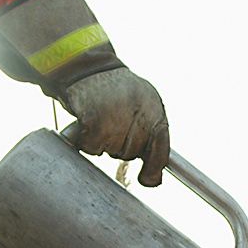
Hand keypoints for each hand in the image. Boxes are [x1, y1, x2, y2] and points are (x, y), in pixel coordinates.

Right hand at [61, 68, 171, 185]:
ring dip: (104, 142)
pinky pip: (92, 148)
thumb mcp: (143, 102)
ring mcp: (118, 121)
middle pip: (131, 154)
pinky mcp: (96, 124)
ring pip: (111, 152)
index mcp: (155, 110)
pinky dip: (87, 141)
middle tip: (113, 121)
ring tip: (101, 116)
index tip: (148, 180)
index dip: (154, 168)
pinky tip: (88, 122)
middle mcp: (139, 116)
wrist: (89, 67)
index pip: (160, 149)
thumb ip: (151, 132)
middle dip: (121, 144)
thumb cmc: (115, 89)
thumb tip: (154, 180)